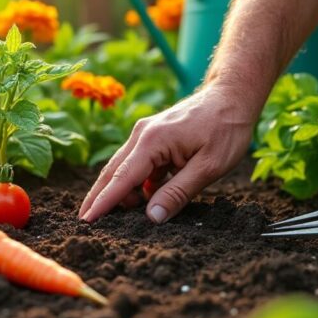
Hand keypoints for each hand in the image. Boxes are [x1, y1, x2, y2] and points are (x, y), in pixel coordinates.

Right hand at [79, 83, 256, 223]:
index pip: (121, 178)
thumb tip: (152, 217)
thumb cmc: (225, 129)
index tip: (87, 221)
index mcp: (152, 142)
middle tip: (85, 222)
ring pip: (123, 167)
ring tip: (119, 217)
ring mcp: (146, 134)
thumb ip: (178, 193)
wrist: (233, 96)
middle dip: (98, 197)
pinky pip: (138, 163)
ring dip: (119, 191)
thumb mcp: (208, 167)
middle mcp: (142, 135)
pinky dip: (136, 182)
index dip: (104, 202)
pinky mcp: (154, 136)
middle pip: (113, 171)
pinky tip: (143, 198)